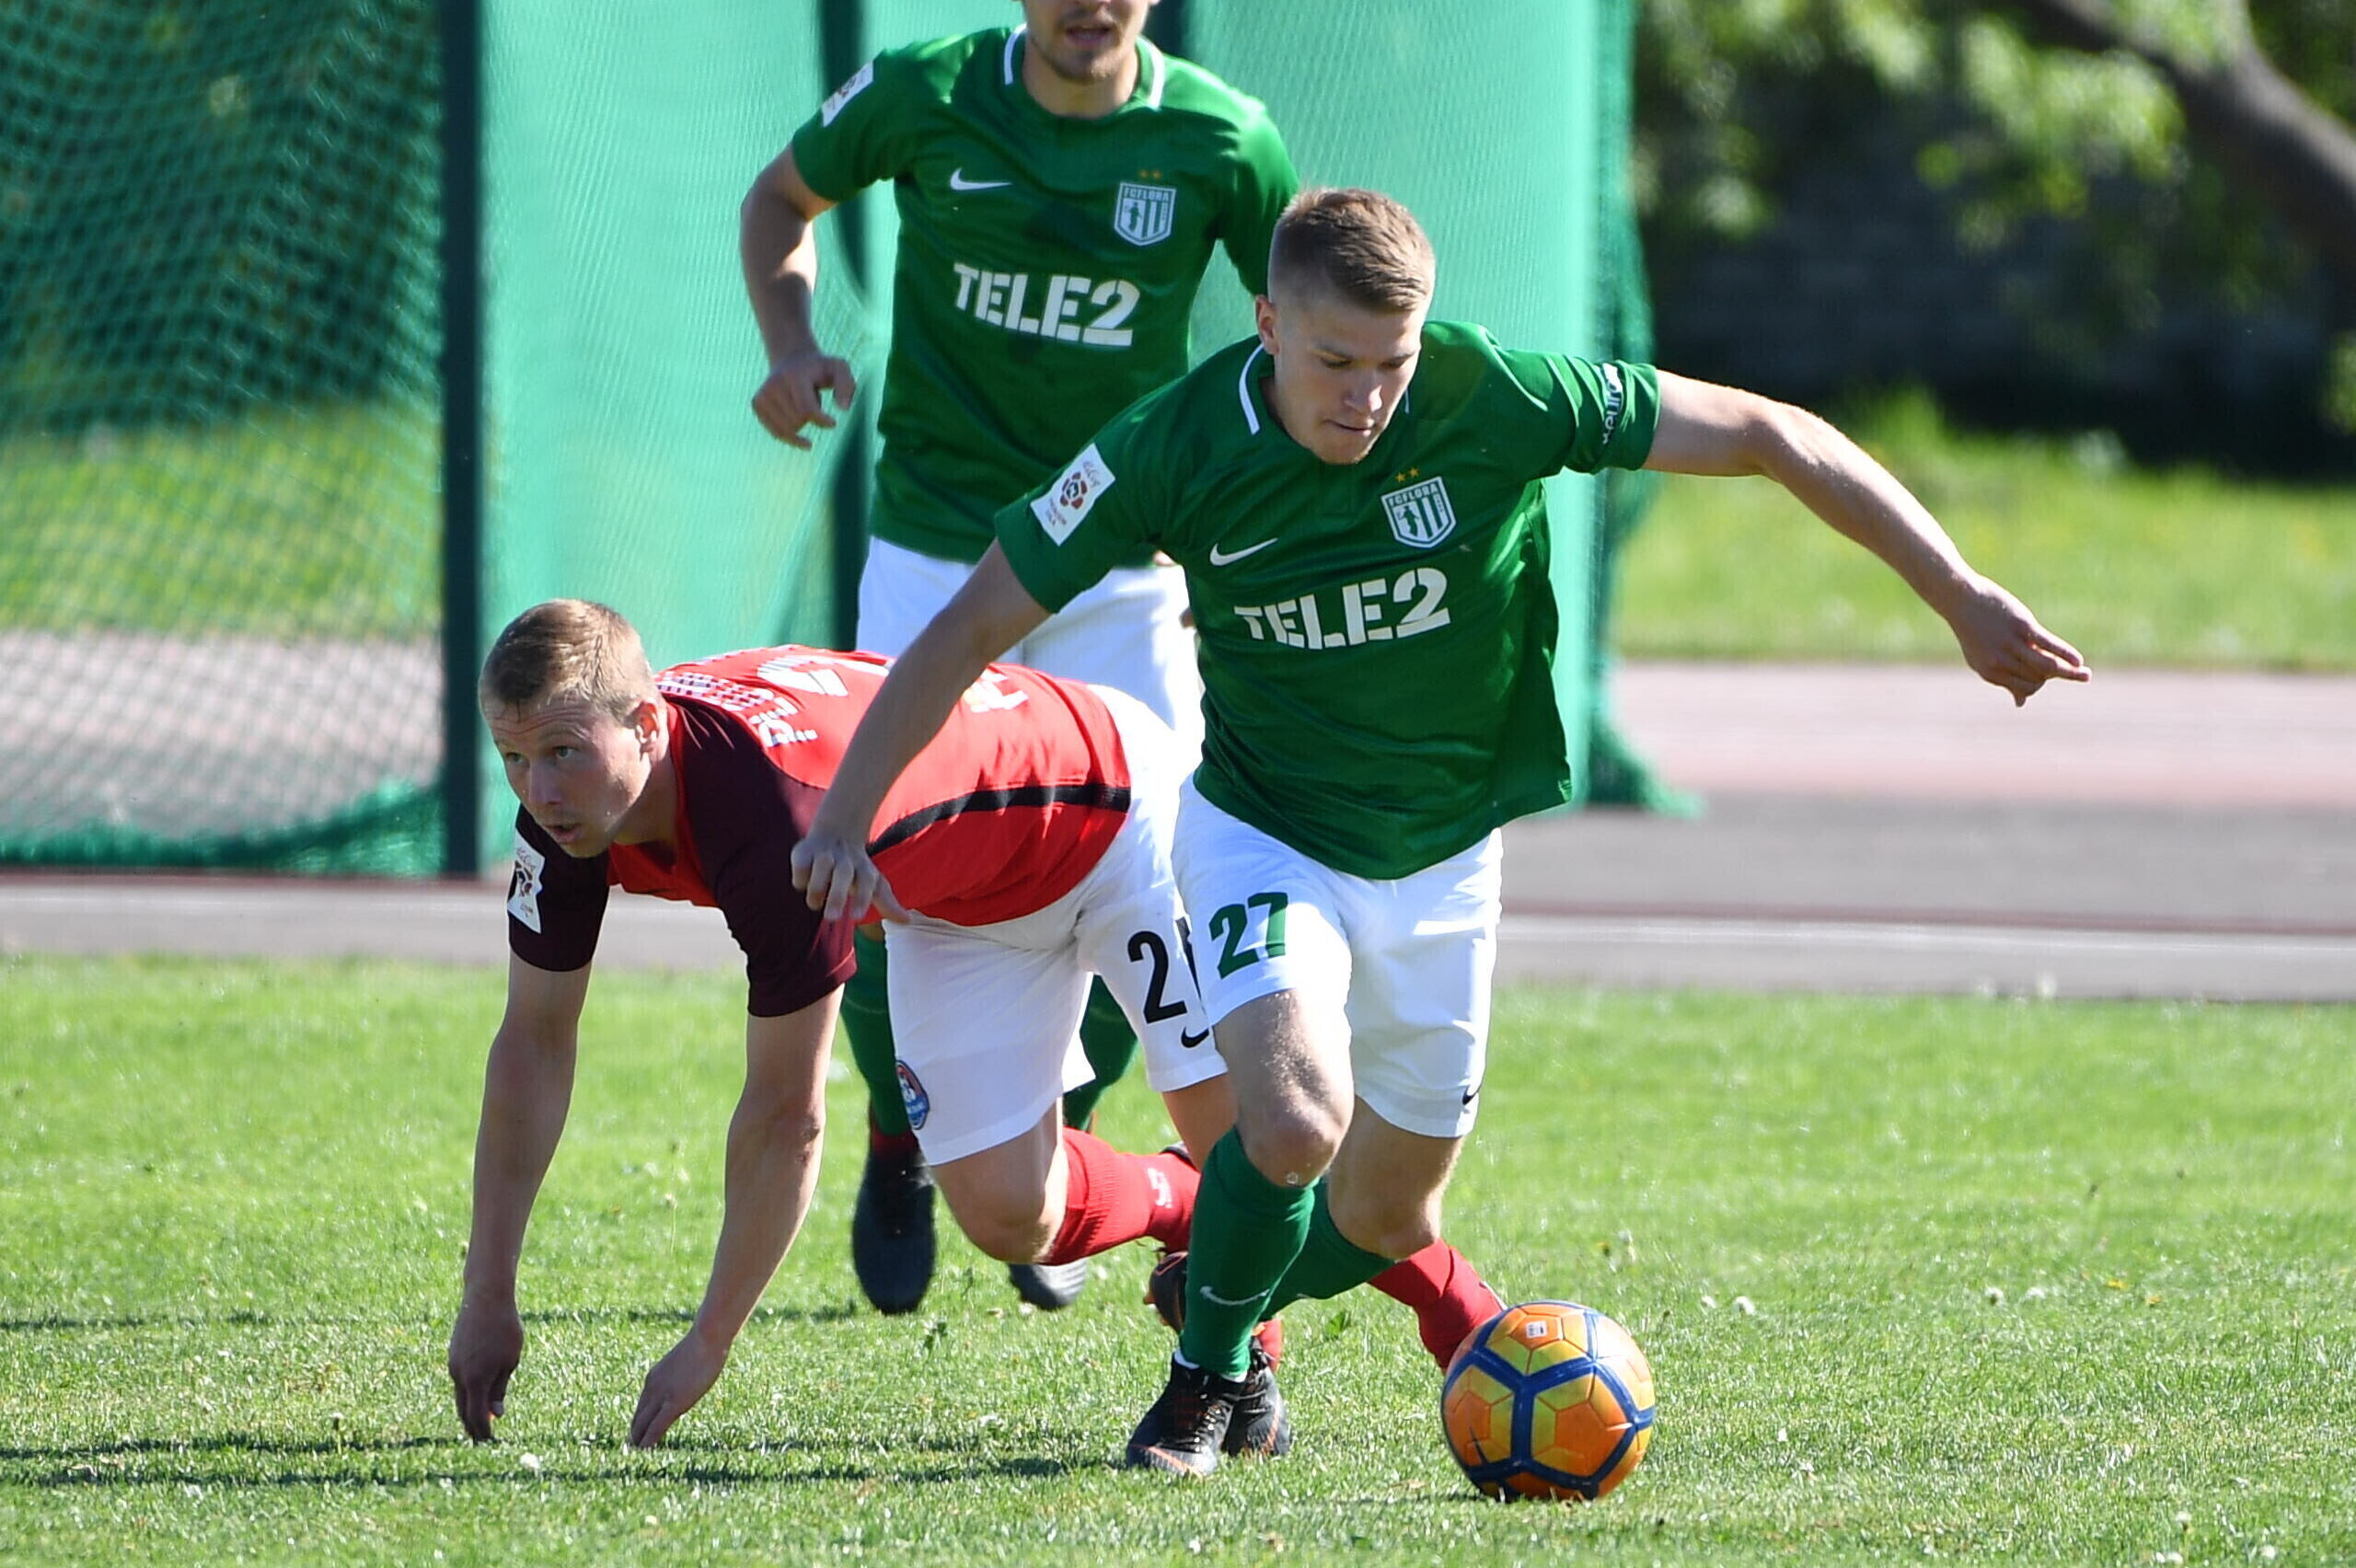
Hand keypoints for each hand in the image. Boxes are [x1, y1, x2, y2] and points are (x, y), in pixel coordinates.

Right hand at [448, 1294, 524, 1441]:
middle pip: (463, 1410)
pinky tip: (473, 1398)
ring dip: (467, 1411)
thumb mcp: (510, 1361)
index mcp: (476, 1379)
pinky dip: (466, 1394)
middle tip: (480, 1443)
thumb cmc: (505, 1329)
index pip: (476, 1416)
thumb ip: (500, 1389)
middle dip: (472, 1427)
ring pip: (459, 1396)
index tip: (489, 1444)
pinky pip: (459, 1381)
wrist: (485, 1298)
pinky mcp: (453, 1355)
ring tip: (476, 1425)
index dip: (483, 1432)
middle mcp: (460, 1375)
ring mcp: (454, 1365)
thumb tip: (495, 1415)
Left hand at [627, 1329, 730, 1448]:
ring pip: (642, 1424)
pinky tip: (644, 1452)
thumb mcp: (685, 1362)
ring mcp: (661, 1395)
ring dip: (638, 1441)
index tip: (639, 1434)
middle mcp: (651, 1387)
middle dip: (634, 1435)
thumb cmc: (703, 1345)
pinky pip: (656, 1427)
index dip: (639, 1422)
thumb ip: (681, 1375)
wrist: (706, 1338)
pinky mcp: (673, 1403)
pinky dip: (648, 1441)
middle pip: (637, 1418)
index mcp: (653, 1378)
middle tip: (632, 1451)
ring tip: (635, 1457)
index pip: (641, 1407)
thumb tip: (688, 1380)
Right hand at [751, 350, 856, 450]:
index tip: (833, 423)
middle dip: (811, 418)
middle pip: (798, 421)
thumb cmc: (820, 368)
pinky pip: (776, 433)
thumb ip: (847, 386)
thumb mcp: (840, 368)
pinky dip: (790, 436)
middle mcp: (774, 384)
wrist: (792, 359)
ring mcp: (762, 394)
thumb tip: (843, 409)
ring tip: (802, 404)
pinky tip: (799, 433)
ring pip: (787, 430)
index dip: (821, 421)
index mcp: (793, 376)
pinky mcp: (757, 404)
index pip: (807, 410)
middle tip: (812, 399)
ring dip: (801, 424)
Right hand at [789, 815, 908, 923]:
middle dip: (837, 896)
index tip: (857, 917)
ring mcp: (824, 855)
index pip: (867, 883)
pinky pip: (801, 867)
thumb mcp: (874, 884)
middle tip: (832, 919)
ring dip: (817, 889)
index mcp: (864, 870)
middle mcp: (845, 861)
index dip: (862, 899)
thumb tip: (907, 921)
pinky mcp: (804, 852)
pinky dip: (801, 878)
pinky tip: (804, 882)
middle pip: (843, 876)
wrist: (836, 834)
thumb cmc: (856, 869)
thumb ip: (887, 904)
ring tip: (816, 902)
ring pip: (820, 871)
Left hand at [1944, 575, 2090, 705]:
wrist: (1962, 600)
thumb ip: (2004, 680)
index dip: (2040, 685)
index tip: (2045, 676)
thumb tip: (2021, 703)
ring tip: (2085, 675)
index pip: (2027, 688)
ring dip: (2069, 672)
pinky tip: (2078, 661)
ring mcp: (2012, 645)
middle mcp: (2001, 662)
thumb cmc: (1975, 631)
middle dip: (2053, 676)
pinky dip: (2066, 654)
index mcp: (1991, 673)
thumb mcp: (1983, 661)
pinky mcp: (2022, 627)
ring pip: (2047, 666)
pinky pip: (2049, 644)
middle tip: (2065, 668)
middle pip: (2038, 678)